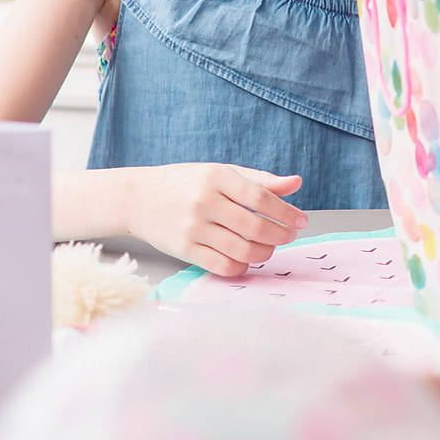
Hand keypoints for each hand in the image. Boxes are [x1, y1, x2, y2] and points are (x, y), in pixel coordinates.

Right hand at [127, 163, 305, 275]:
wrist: (138, 197)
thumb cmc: (184, 183)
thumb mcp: (219, 173)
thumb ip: (259, 180)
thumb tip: (296, 183)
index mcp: (216, 177)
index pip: (260, 197)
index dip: (286, 211)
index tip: (301, 220)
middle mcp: (204, 201)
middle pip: (254, 226)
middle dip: (280, 234)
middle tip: (289, 235)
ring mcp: (193, 228)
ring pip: (242, 249)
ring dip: (264, 252)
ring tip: (269, 247)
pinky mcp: (184, 250)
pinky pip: (223, 265)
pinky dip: (241, 266)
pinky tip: (246, 258)